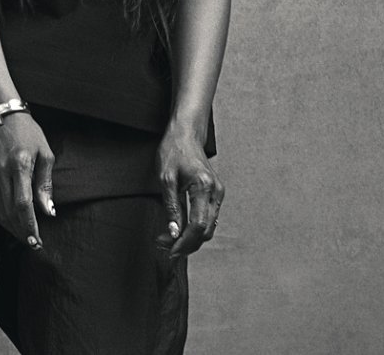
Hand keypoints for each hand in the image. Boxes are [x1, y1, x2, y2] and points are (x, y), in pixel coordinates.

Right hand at [0, 111, 55, 249]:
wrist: (1, 116)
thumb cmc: (28, 134)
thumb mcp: (45, 154)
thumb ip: (45, 184)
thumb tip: (48, 211)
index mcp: (20, 165)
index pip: (24, 204)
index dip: (30, 225)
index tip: (37, 240)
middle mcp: (1, 172)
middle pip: (10, 211)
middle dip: (22, 231)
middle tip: (33, 243)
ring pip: (0, 210)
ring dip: (12, 226)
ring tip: (25, 235)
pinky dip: (2, 214)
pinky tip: (12, 221)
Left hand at [156, 128, 223, 257]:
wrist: (186, 134)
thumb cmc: (174, 151)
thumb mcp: (165, 179)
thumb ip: (172, 207)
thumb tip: (174, 232)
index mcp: (204, 187)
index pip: (198, 225)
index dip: (184, 242)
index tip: (170, 250)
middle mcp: (216, 192)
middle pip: (206, 230)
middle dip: (187, 244)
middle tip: (165, 247)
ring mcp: (218, 193)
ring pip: (208, 227)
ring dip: (190, 238)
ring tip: (169, 240)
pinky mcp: (215, 194)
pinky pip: (208, 218)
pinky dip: (195, 228)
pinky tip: (180, 229)